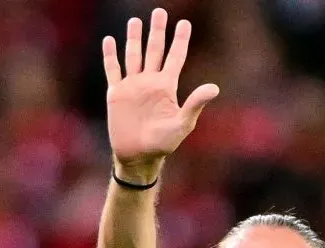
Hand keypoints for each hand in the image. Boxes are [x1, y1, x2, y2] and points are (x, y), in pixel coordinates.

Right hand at [103, 7, 218, 182]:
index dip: (180, 40)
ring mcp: (133, 86)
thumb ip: (195, 103)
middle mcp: (150, 82)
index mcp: (167, 87)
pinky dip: (111, 55)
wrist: (138, 156)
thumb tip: (214, 88)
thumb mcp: (182, 124)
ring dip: (134, 38)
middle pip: (154, 50)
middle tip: (160, 12)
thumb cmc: (163, 144)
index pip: (175, 57)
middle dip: (157, 31)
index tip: (184, 23)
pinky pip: (113, 70)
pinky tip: (110, 41)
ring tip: (135, 21)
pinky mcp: (116, 93)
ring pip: (134, 55)